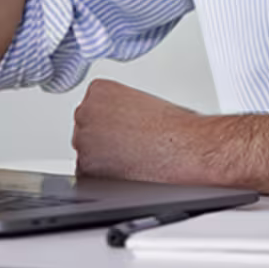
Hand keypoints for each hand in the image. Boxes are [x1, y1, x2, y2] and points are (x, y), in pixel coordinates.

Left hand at [72, 79, 205, 182]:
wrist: (185, 148)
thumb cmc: (173, 126)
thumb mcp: (140, 101)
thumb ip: (116, 109)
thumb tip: (110, 124)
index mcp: (97, 90)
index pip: (90, 108)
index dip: (108, 122)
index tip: (123, 128)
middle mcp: (84, 112)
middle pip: (85, 129)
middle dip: (102, 140)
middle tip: (128, 144)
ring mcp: (83, 140)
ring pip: (86, 153)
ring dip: (102, 158)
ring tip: (132, 156)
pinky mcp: (85, 167)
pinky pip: (88, 175)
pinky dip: (103, 177)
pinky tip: (126, 170)